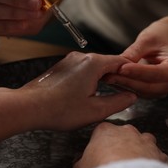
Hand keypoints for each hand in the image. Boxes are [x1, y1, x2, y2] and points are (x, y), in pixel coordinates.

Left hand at [18, 52, 136, 130]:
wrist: (29, 106)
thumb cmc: (60, 110)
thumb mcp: (95, 110)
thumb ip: (118, 102)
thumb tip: (131, 97)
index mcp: (93, 63)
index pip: (121, 62)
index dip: (131, 72)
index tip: (138, 81)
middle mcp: (82, 57)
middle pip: (107, 63)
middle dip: (118, 76)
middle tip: (126, 90)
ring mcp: (69, 60)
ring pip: (94, 66)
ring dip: (103, 78)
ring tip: (109, 93)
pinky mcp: (61, 67)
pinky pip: (82, 69)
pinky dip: (90, 78)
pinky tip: (89, 92)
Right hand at [73, 122, 167, 167]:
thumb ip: (79, 162)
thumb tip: (79, 163)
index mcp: (106, 131)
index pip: (102, 131)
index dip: (101, 143)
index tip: (99, 152)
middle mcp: (128, 132)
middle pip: (125, 134)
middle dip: (122, 145)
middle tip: (117, 161)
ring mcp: (146, 142)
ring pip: (145, 142)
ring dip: (141, 151)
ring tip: (135, 167)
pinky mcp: (159, 154)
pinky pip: (159, 156)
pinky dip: (156, 163)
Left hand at [104, 18, 167, 97]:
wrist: (166, 40)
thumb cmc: (160, 37)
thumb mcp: (148, 39)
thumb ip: (135, 52)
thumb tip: (120, 63)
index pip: (156, 73)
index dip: (138, 72)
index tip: (121, 68)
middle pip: (148, 86)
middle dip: (127, 81)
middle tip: (108, 75)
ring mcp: (163, 89)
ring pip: (141, 92)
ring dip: (123, 85)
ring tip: (107, 77)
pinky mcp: (153, 92)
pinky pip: (138, 92)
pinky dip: (124, 87)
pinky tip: (112, 80)